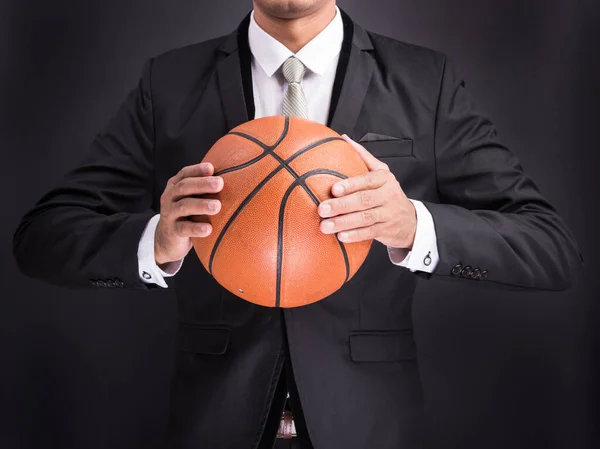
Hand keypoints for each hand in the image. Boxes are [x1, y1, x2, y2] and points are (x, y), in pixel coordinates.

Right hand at [155, 162, 222, 264]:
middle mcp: (170, 197)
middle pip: (184, 187)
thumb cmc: (187, 215)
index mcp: (175, 186)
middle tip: (220, 183)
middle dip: (202, 184)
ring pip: (184, 207)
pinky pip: (184, 229)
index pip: (185, 174)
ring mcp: (169, 214)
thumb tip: (235, 178)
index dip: (197, 170)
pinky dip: (196, 228)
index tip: (212, 168)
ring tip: (217, 206)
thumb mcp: (192, 199)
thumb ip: (205, 189)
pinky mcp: (172, 231)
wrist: (167, 240)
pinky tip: (208, 229)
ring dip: (201, 205)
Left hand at [317, 135, 416, 249]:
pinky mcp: (387, 230)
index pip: (367, 180)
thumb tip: (342, 138)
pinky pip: (370, 233)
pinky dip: (355, 235)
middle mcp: (388, 195)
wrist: (410, 220)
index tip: (334, 189)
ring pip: (365, 218)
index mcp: (384, 178)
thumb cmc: (388, 193)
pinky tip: (341, 237)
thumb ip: (363, 156)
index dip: (351, 184)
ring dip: (344, 223)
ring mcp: (388, 214)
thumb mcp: (381, 173)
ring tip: (325, 226)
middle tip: (322, 209)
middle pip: (364, 200)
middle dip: (341, 205)